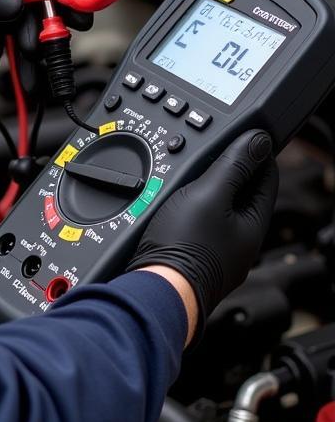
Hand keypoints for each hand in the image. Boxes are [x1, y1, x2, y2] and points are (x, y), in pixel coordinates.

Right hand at [127, 130, 277, 342]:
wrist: (154, 287)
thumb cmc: (183, 247)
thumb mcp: (209, 194)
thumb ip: (233, 166)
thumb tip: (259, 141)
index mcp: (253, 225)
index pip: (266, 178)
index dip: (254, 152)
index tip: (243, 134)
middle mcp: (239, 241)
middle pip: (240, 193)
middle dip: (228, 169)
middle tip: (210, 149)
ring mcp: (216, 251)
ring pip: (216, 209)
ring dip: (205, 188)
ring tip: (188, 171)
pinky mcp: (192, 256)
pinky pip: (198, 223)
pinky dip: (189, 207)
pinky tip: (172, 202)